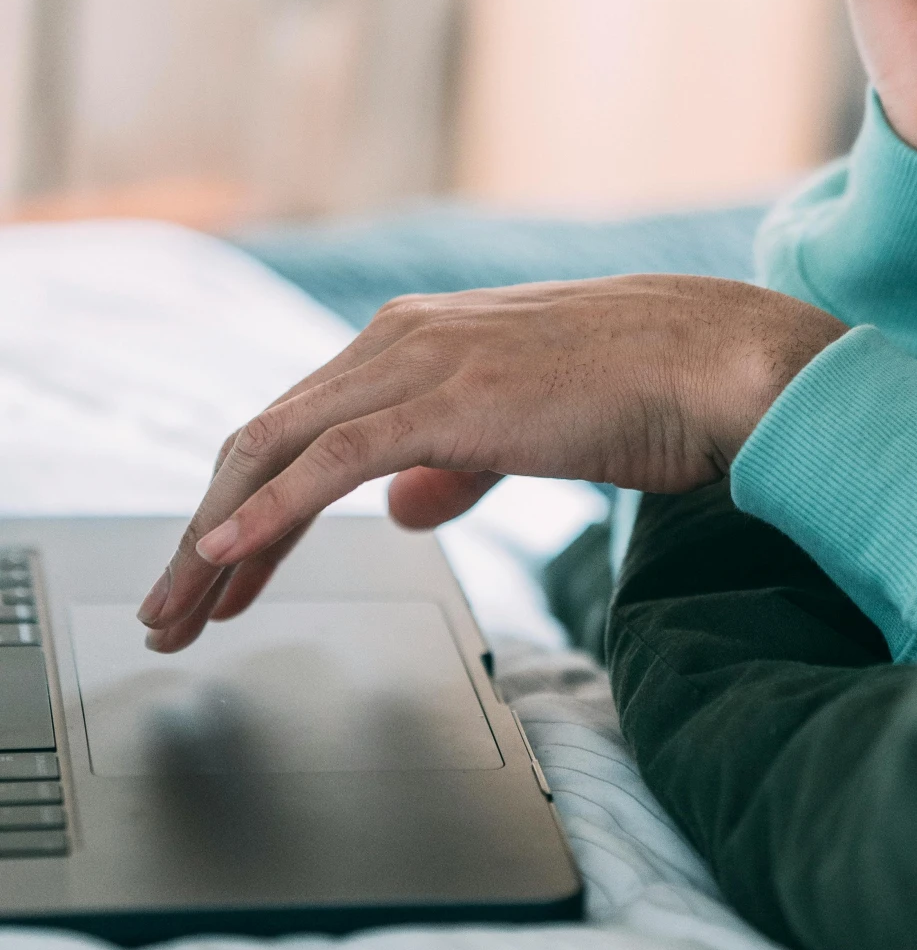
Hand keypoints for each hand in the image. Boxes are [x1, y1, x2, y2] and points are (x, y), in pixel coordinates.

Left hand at [136, 274, 843, 652]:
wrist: (713, 358)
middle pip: (267, 438)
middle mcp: (401, 337)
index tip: (213, 574)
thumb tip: (400, 507)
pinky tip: (226, 556)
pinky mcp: (444, 400)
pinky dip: (264, 512)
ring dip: (216, 537)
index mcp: (418, 336)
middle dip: (207, 532)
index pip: (300, 425)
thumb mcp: (527, 422)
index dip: (244, 504)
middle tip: (170, 613)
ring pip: (278, 448)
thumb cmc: (642, 388)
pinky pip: (327, 462)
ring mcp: (419, 362)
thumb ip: (454, 461)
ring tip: (181, 611)